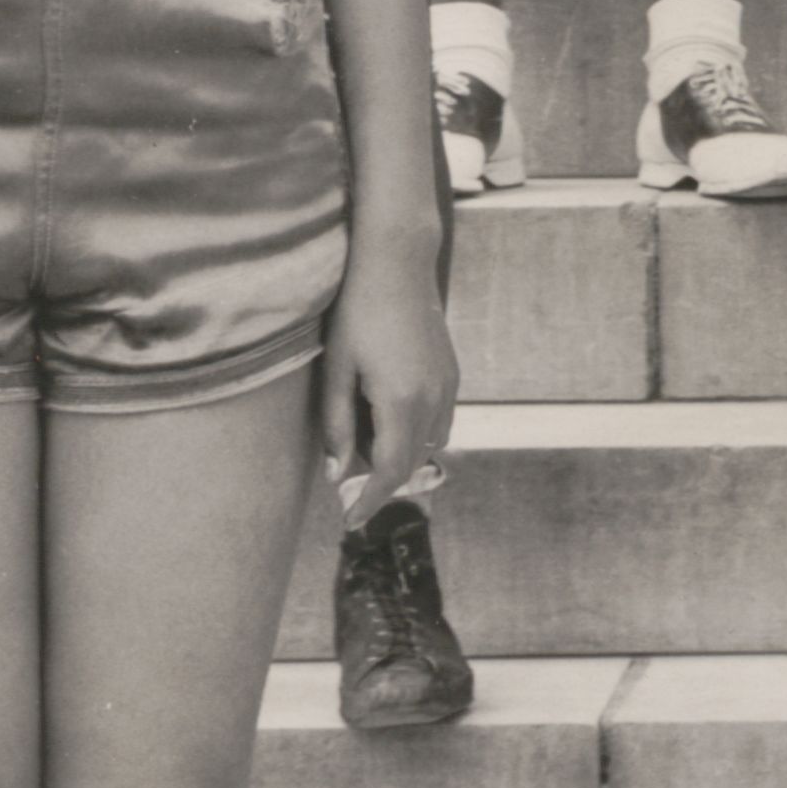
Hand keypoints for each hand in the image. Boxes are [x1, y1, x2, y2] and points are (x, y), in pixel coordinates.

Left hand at [325, 258, 458, 526]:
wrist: (397, 264)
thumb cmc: (357, 312)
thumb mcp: (336, 370)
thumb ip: (336, 425)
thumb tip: (335, 474)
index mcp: (401, 403)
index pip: (388, 471)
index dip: (369, 501)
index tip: (351, 522)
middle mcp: (432, 400)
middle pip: (411, 463)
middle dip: (382, 484)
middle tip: (351, 497)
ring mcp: (447, 387)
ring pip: (429, 445)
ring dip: (401, 458)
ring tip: (367, 453)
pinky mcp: (451, 374)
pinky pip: (439, 421)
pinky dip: (416, 435)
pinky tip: (389, 420)